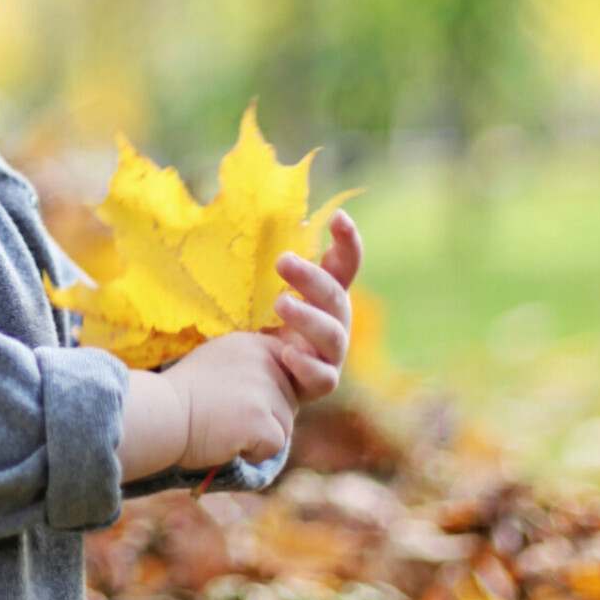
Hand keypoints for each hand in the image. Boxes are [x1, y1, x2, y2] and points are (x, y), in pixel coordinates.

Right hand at [117, 332, 295, 480]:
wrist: (159, 415)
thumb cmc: (182, 396)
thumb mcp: (219, 362)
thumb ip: (251, 367)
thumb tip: (278, 384)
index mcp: (254, 343)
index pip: (289, 372)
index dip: (269, 395)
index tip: (240, 402)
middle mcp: (263, 359)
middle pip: (290, 401)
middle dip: (265, 417)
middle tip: (226, 414)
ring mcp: (264, 388)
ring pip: (285, 425)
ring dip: (259, 435)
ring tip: (225, 426)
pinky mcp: (261, 418)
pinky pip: (275, 445)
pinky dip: (254, 452)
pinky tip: (228, 440)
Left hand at [264, 209, 361, 403]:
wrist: (252, 375)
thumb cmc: (258, 322)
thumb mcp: (261, 290)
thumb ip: (268, 266)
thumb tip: (253, 216)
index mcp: (327, 294)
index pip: (346, 264)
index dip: (348, 241)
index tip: (338, 217)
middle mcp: (335, 322)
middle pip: (335, 296)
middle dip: (312, 277)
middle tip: (282, 260)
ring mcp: (330, 355)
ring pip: (332, 336)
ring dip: (308, 317)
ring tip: (279, 303)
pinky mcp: (319, 384)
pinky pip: (322, 376)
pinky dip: (306, 363)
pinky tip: (286, 352)